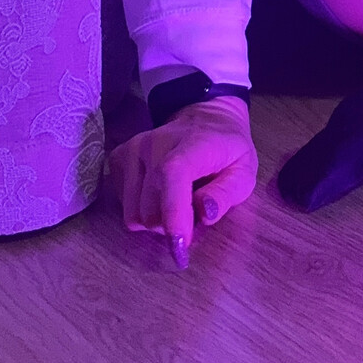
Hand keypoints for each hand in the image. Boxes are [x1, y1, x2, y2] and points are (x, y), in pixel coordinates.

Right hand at [107, 94, 258, 263]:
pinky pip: (122, 204)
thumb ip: (227, 193)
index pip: (172, 175)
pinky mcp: (119, 157)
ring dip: (155, 219)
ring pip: (133, 213)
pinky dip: (140, 208)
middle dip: (171, 226)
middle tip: (191, 215)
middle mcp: (155, 143)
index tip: (180, 246)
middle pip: (150, 208)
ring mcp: (133, 149)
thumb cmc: (227, 150)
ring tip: (176, 202)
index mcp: (193, 144)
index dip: (173, 213)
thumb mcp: (243, 172)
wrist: (206, 117)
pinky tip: (158, 193)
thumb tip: (205, 214)